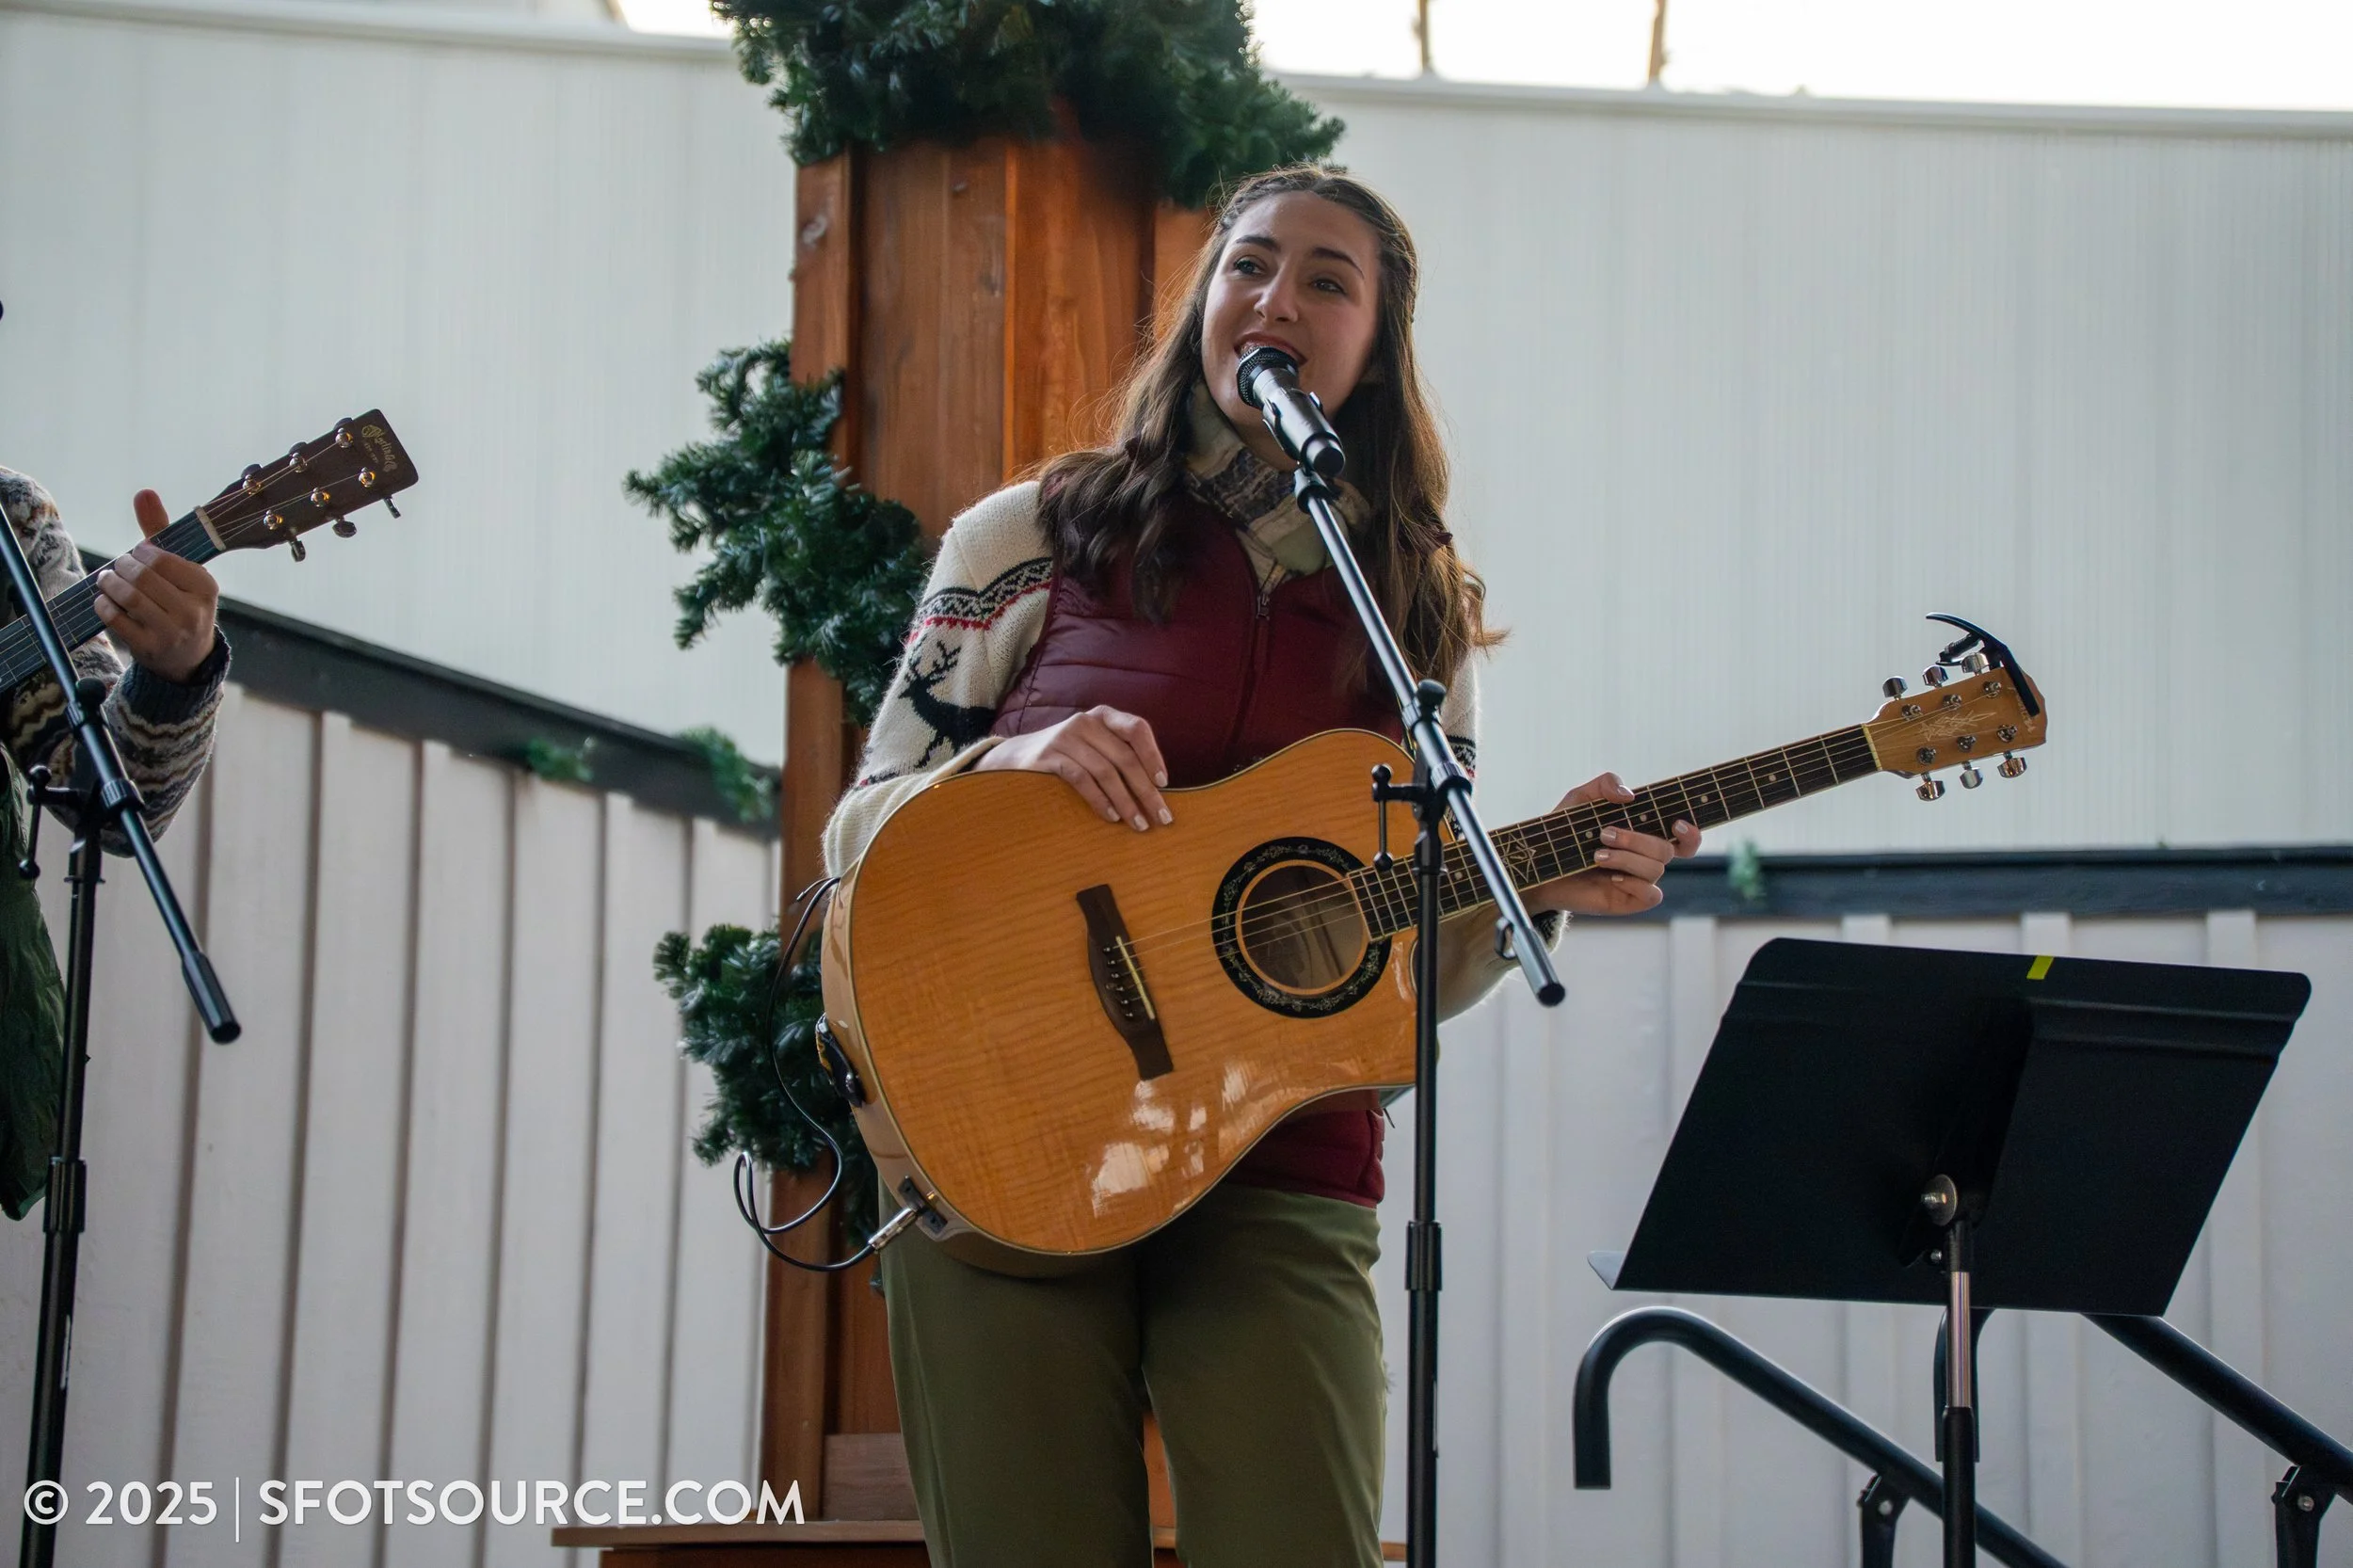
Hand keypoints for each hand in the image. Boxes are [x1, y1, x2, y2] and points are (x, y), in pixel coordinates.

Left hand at [92, 490, 219, 682]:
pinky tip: (105, 600)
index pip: (162, 559)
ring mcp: (172, 632)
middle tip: (117, 568)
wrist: (187, 657)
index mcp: (206, 587)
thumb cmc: (180, 602)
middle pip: (142, 576)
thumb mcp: (180, 570)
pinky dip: (103, 605)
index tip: (137, 554)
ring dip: (108, 584)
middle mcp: (193, 611)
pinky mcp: (150, 648)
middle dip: (121, 567)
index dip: (140, 552)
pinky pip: (116, 619)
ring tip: (106, 580)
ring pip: (128, 597)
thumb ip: (161, 532)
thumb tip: (144, 492)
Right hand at [973, 706, 1171, 831]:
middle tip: (1161, 817)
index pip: (1137, 729)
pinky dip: (1100, 801)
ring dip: (1126, 802)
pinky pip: (1082, 780)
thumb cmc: (1069, 757)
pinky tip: (1112, 817)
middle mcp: (1086, 722)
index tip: (1163, 783)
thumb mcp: (1095, 746)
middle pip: (1125, 757)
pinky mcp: (1050, 757)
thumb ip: (1121, 755)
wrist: (1016, 758)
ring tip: (1138, 824)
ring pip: (1106, 772)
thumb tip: (1157, 789)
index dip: (1153, 755)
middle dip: (1146, 791)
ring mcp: (1066, 737)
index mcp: (1104, 716)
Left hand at [1523, 772, 1700, 916]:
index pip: (1683, 837)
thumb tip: (1630, 795)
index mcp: (1643, 833)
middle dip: (1637, 840)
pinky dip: (1634, 884)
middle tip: (1604, 834)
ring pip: (1656, 870)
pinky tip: (1610, 877)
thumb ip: (1605, 784)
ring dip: (1626, 858)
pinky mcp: (1627, 900)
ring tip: (1596, 854)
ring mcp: (1638, 880)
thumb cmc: (1562, 832)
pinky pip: (1651, 895)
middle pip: (1667, 850)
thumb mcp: (1580, 798)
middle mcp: (1645, 858)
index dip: (1691, 833)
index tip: (1677, 823)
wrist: (1537, 865)